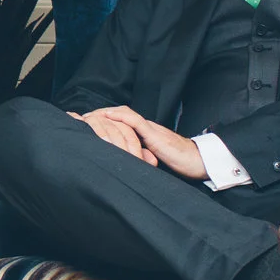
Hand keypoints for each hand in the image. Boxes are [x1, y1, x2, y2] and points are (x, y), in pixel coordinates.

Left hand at [83, 106, 209, 180]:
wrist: (199, 162)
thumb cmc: (179, 163)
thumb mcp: (154, 160)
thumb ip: (141, 157)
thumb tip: (125, 165)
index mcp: (145, 134)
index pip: (121, 121)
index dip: (104, 121)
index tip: (86, 124)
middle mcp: (146, 128)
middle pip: (119, 114)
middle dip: (99, 115)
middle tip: (80, 118)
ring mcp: (150, 130)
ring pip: (124, 115)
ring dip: (104, 114)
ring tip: (88, 117)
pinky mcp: (155, 136)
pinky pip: (135, 122)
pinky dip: (120, 117)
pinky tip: (107, 117)